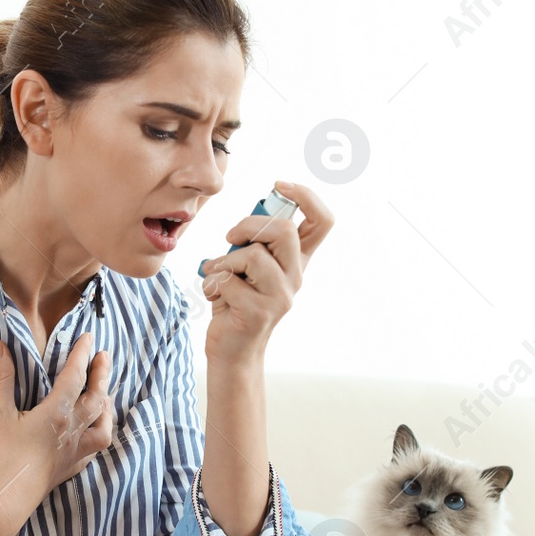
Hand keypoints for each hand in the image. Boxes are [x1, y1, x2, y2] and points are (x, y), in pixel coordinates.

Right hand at [0, 333, 113, 535]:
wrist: (5, 502)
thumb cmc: (0, 459)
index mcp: (56, 414)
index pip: (75, 377)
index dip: (82, 354)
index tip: (90, 338)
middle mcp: (72, 431)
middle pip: (96, 398)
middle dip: (102, 375)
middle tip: (105, 358)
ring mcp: (75, 452)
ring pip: (103, 426)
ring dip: (107, 406)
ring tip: (106, 395)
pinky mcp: (70, 469)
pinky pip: (94, 449)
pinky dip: (99, 434)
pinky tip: (94, 434)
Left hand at [199, 180, 333, 363]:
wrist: (232, 350)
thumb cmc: (235, 300)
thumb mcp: (247, 265)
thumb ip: (254, 241)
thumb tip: (254, 215)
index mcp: (296, 260)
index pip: (323, 221)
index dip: (306, 195)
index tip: (279, 186)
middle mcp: (296, 277)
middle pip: (285, 230)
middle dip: (248, 225)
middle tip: (230, 238)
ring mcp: (281, 297)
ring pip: (253, 256)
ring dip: (224, 260)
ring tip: (216, 273)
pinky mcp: (259, 313)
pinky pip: (228, 280)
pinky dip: (211, 282)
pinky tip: (213, 293)